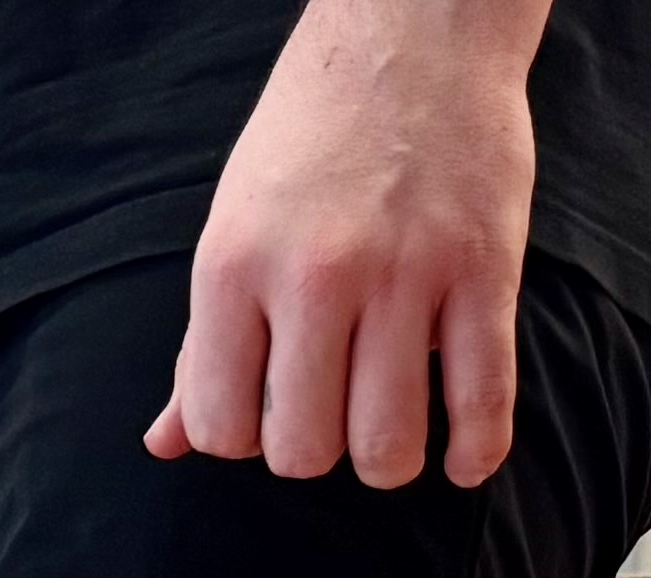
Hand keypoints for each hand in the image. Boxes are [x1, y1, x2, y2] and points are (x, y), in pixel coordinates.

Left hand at [154, 0, 542, 488]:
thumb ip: (202, 344)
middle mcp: (315, 277)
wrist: (412, 35)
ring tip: (389, 433)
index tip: (265, 407)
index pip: (222, 428)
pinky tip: (462, 458)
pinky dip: (474, 451)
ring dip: (387, 462)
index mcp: (234, 267)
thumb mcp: (232, 230)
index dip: (243, 435)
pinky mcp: (484, 271)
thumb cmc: (310, 139)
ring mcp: (406, 276)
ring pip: (389, 444)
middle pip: (305, 450)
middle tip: (329, 413)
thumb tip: (166, 443)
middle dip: (315, 450)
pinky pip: (483, 400)